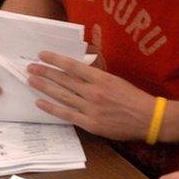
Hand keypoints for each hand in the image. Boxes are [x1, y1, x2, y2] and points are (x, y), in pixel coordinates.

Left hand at [26, 50, 152, 140]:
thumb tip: (77, 69)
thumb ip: (96, 76)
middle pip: (63, 80)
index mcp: (101, 78)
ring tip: (31, 80)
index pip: (72, 66)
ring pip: (62, 96)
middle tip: (30, 67)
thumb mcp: (116, 79)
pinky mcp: (90, 124)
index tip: (42, 55)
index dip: (55, 59)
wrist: (148, 119)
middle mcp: (93, 92)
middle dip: (45, 72)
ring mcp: (90, 109)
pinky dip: (52, 108)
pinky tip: (40, 102)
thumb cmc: (134, 97)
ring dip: (44, 87)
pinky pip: (66, 114)